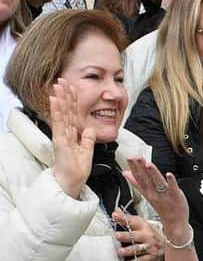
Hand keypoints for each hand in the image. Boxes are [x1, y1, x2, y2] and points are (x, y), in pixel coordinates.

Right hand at [50, 79, 94, 197]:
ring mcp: (61, 135)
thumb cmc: (78, 168)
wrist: (73, 181)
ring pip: (61, 113)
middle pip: (66, 110)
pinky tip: (55, 101)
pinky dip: (57, 111)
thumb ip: (87, 139)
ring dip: (59, 99)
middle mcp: (65, 132)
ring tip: (57, 85)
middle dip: (65, 95)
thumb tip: (89, 128)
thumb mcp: (87, 150)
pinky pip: (59, 123)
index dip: (73, 101)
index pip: (73, 114)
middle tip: (62, 80)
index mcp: (72, 134)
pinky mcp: (59, 141)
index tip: (73, 88)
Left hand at [112, 211, 163, 260]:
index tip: (115, 216)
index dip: (123, 218)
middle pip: (135, 236)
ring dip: (129, 250)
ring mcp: (149, 247)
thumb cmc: (151, 233)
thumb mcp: (141, 223)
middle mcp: (147, 236)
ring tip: (121, 251)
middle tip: (118, 235)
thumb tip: (116, 211)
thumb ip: (127, 219)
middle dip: (126, 236)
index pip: (132, 221)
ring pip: (138, 249)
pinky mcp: (151, 257)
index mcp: (143, 227)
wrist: (169, 244)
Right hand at [122, 156, 189, 235]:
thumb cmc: (162, 207)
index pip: (138, 178)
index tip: (129, 158)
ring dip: (153, 173)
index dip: (134, 168)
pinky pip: (173, 188)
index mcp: (147, 192)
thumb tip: (126, 173)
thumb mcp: (146, 194)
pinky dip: (171, 181)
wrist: (174, 223)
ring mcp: (165, 195)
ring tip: (148, 164)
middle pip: (146, 179)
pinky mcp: (176, 196)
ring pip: (158, 182)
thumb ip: (136, 183)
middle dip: (140, 168)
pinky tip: (168, 174)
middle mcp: (154, 193)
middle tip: (135, 157)